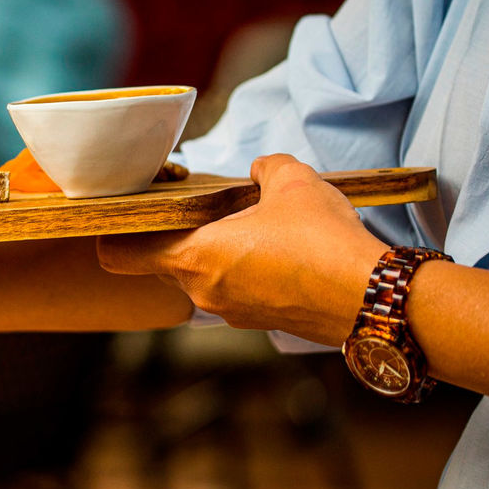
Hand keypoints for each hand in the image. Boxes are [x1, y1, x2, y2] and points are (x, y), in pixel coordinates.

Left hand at [97, 154, 388, 344]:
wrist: (374, 299)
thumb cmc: (323, 241)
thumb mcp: (290, 180)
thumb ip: (263, 168)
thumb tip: (259, 170)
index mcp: (193, 258)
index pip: (120, 254)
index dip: (114, 231)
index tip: (127, 211)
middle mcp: (202, 291)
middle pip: (163, 258)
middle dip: (178, 231)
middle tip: (204, 204)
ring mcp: (231, 312)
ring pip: (202, 274)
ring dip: (216, 249)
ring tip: (251, 222)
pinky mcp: (260, 321)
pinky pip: (235, 288)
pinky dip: (243, 268)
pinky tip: (278, 247)